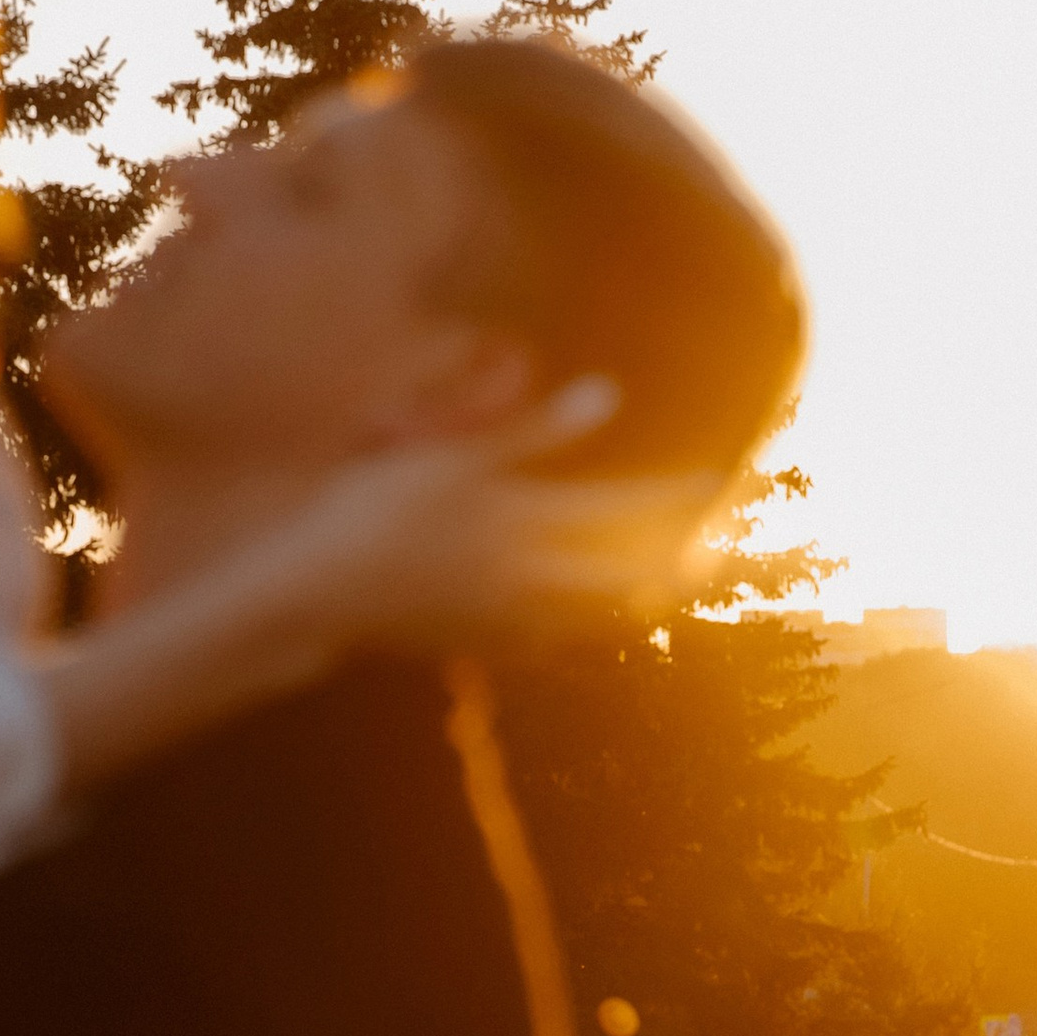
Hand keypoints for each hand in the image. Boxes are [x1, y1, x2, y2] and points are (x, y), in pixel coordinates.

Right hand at [270, 382, 727, 653]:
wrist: (315, 593)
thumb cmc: (375, 509)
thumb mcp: (455, 457)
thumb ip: (536, 430)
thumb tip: (608, 392)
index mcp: (527, 522)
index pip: (624, 511)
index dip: (677, 499)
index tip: (721, 484)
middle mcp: (529, 578)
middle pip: (626, 579)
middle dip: (677, 569)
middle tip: (721, 559)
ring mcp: (503, 618)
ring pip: (590, 619)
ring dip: (631, 603)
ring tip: (663, 591)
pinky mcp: (475, 641)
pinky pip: (542, 643)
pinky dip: (571, 631)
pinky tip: (573, 626)